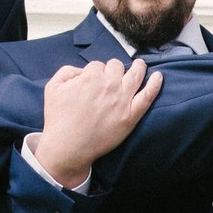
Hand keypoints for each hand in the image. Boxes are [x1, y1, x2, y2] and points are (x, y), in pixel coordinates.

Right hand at [30, 58, 160, 187]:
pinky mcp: (131, 116)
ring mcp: (122, 100)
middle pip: (117, 67)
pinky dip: (155, 84)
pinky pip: (148, 96)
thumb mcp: (53, 88)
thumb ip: (67, 71)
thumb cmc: (59, 119)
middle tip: (111, 78)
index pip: (98, 65)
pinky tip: (159, 77)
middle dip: (113, 70)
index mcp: (91, 77)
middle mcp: (109, 86)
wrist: (68, 147)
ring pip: (136, 75)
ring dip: (139, 67)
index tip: (93, 81)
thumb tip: (82, 70)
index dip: (95, 72)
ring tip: (140, 65)